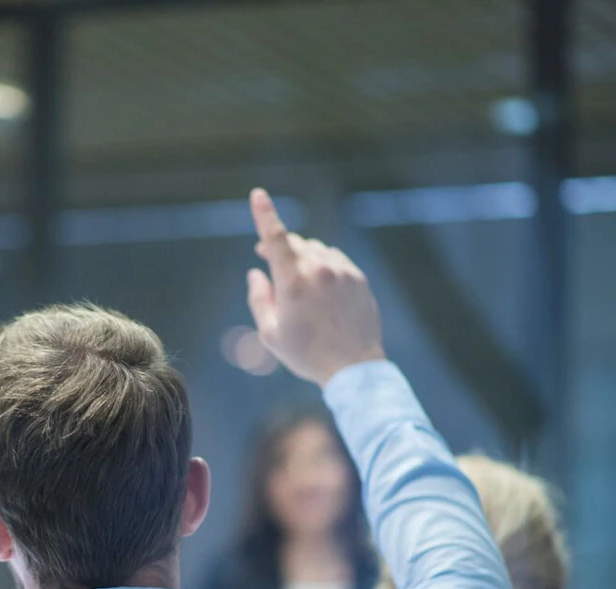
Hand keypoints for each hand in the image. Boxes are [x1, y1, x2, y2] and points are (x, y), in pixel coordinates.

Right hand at [246, 188, 384, 384]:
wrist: (353, 367)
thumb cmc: (306, 353)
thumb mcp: (270, 333)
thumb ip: (258, 298)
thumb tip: (256, 273)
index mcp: (293, 280)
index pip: (276, 237)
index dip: (264, 214)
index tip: (259, 194)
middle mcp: (320, 268)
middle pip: (295, 243)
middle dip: (279, 248)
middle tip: (266, 258)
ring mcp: (343, 271)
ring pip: (316, 251)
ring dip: (302, 258)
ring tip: (297, 283)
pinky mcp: (358, 278)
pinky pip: (335, 261)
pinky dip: (323, 267)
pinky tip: (320, 289)